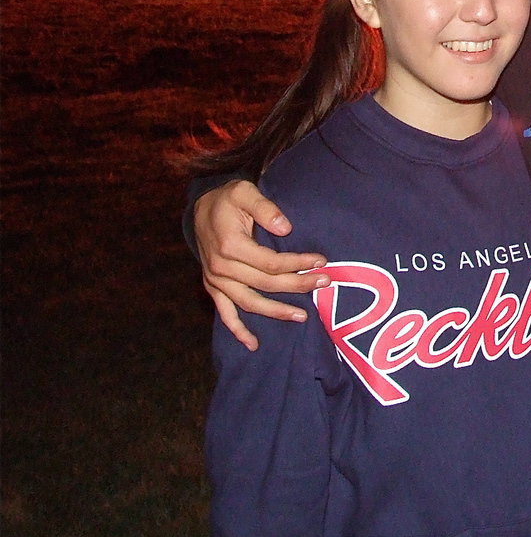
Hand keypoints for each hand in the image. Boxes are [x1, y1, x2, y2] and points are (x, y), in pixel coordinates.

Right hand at [195, 180, 329, 350]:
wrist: (201, 207)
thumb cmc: (227, 199)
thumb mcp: (244, 192)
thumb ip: (265, 208)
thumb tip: (286, 228)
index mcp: (230, 246)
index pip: (271, 262)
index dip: (298, 263)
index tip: (321, 261)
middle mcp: (221, 268)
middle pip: (266, 284)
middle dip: (298, 285)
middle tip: (324, 282)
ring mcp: (216, 280)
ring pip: (249, 303)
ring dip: (276, 311)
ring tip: (302, 316)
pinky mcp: (213, 287)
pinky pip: (225, 314)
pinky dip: (238, 331)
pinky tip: (253, 345)